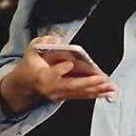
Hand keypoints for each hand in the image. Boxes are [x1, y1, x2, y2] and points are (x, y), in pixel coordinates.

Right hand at [0, 35, 115, 112]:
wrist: (25, 82)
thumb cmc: (31, 64)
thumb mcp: (33, 49)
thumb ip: (44, 42)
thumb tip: (57, 40)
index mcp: (41, 75)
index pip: (51, 74)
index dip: (60, 70)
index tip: (69, 63)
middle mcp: (51, 88)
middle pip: (71, 86)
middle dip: (88, 83)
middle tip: (102, 78)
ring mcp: (59, 94)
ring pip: (80, 93)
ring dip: (97, 90)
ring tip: (111, 86)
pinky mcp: (66, 96)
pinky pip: (82, 96)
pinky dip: (96, 94)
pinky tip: (107, 92)